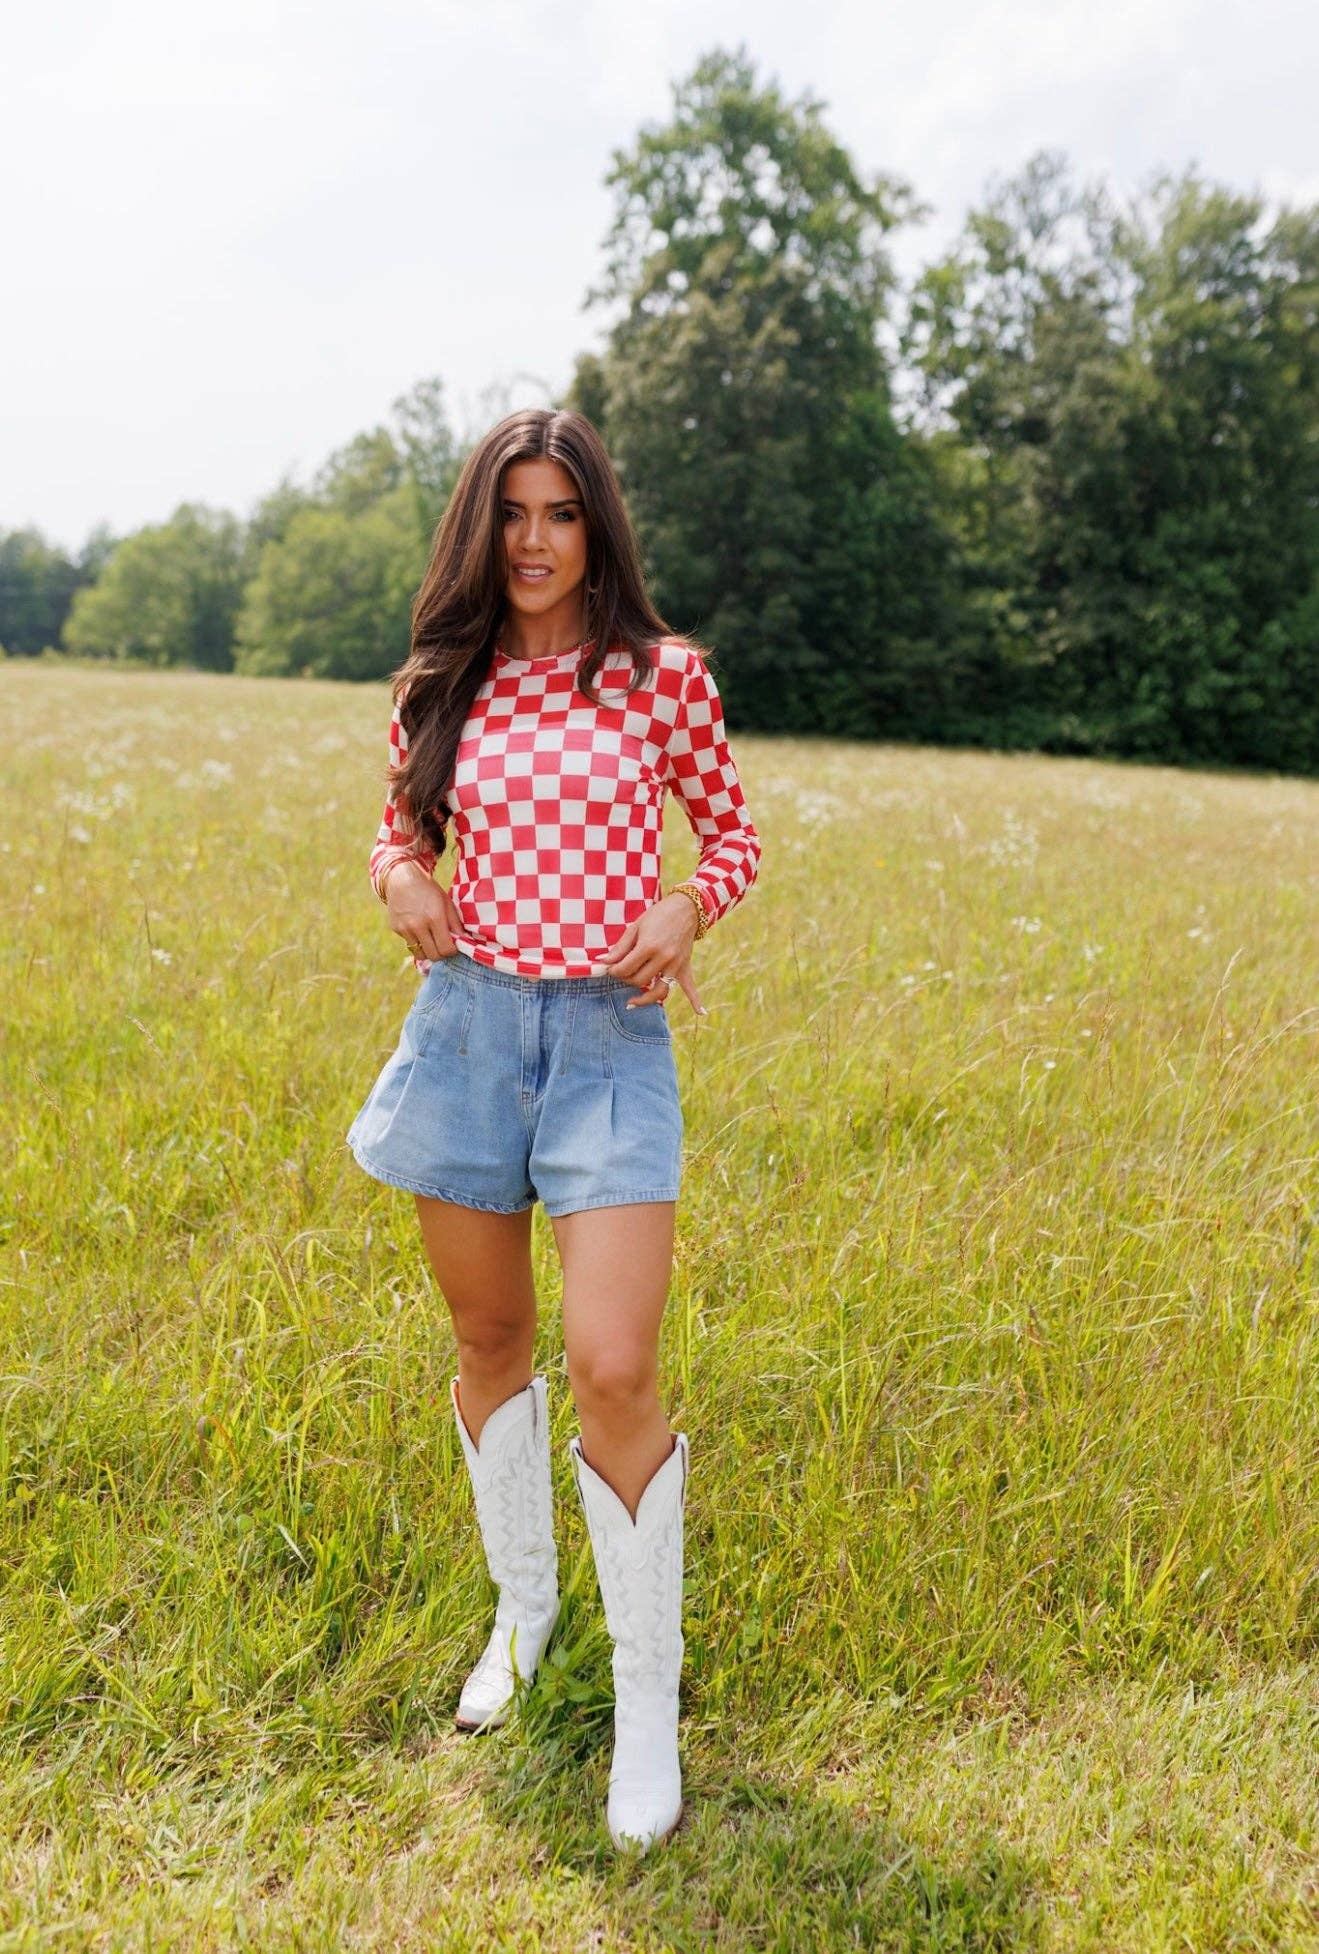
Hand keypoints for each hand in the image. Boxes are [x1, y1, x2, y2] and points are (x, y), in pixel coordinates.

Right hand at [384, 861, 460, 961]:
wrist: (402, 878)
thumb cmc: (429, 890)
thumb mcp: (446, 903)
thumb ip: (456, 924)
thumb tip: (465, 942)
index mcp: (435, 917)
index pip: (446, 949)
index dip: (452, 950)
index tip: (453, 945)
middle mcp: (418, 925)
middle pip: (434, 956)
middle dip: (441, 954)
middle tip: (444, 946)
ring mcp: (405, 928)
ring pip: (420, 955)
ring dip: (428, 951)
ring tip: (431, 941)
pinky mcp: (396, 929)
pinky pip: (409, 945)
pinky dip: (416, 942)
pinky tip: (418, 929)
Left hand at [597, 895, 707, 1015]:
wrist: (685, 907)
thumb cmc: (658, 915)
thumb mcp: (635, 927)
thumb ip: (620, 947)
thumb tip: (603, 961)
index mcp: (648, 946)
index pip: (626, 968)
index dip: (614, 971)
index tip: (610, 969)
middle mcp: (663, 958)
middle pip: (639, 981)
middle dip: (626, 979)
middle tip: (621, 973)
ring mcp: (675, 964)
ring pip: (659, 991)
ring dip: (644, 998)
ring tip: (631, 1002)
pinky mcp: (685, 966)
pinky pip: (691, 986)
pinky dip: (696, 1000)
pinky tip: (701, 1012)